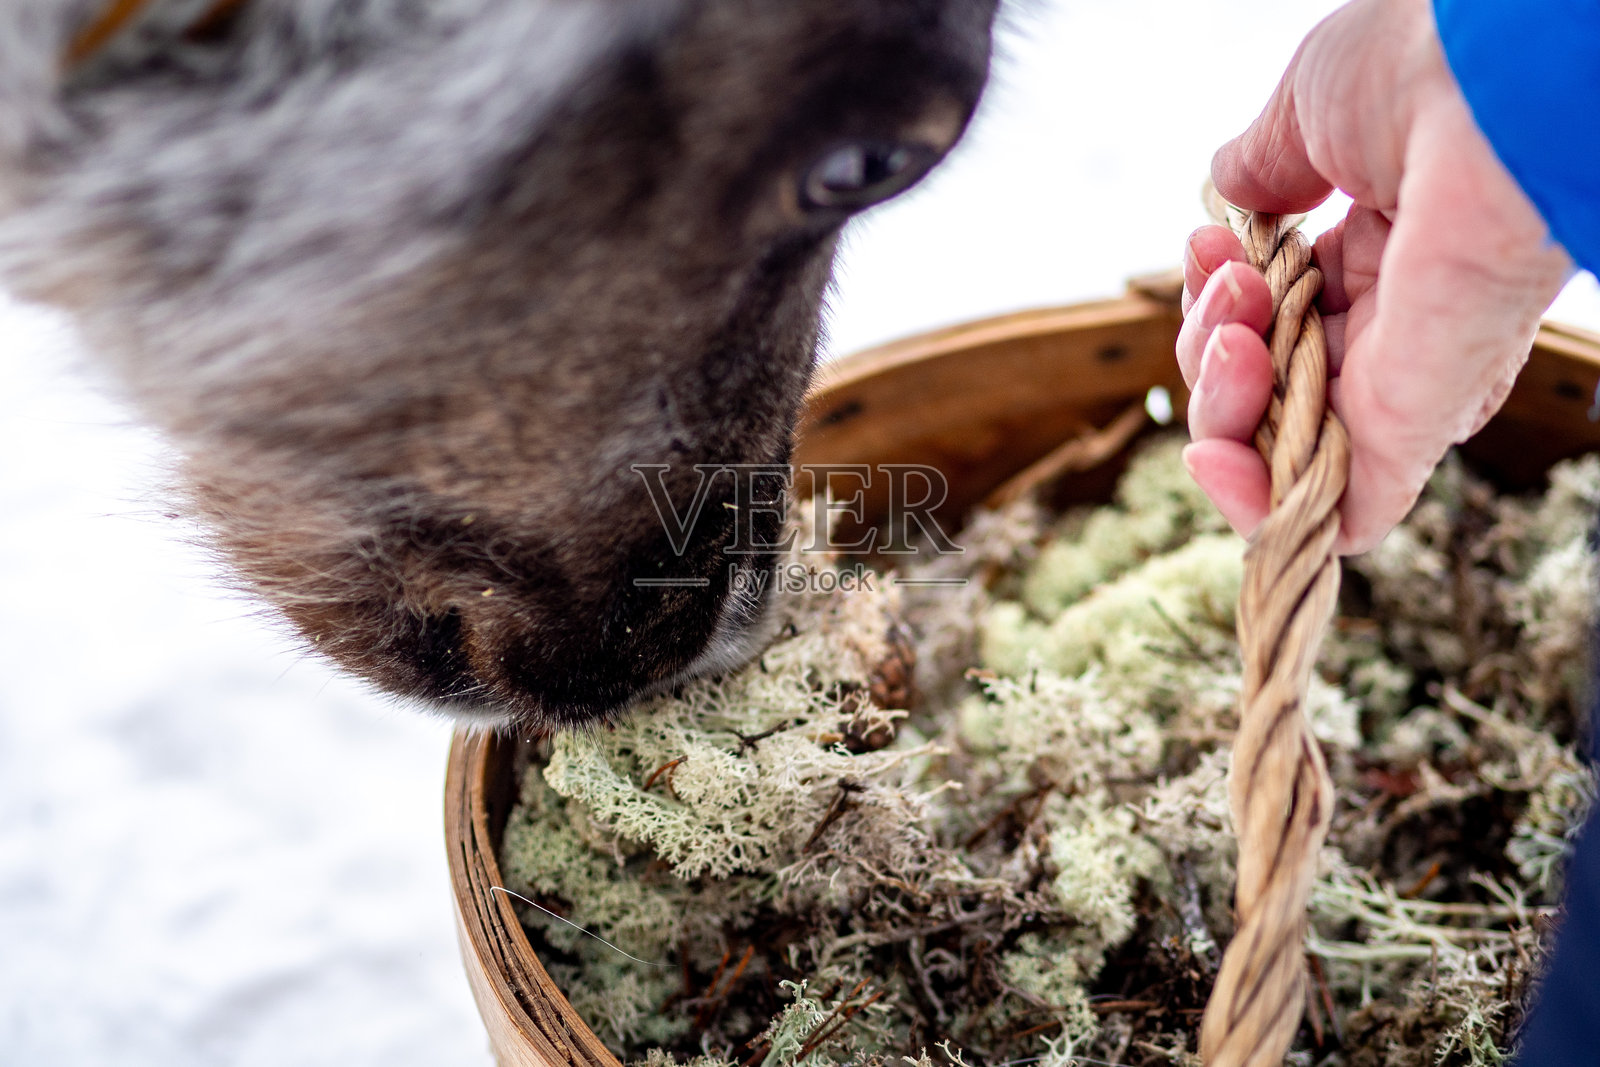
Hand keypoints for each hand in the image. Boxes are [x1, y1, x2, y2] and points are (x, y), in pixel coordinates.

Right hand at [1177, 0, 1571, 553]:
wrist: (1491, 83)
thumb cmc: (1420, 76)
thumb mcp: (1306, 116)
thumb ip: (1259, 174)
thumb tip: (1225, 205)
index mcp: (1376, 257)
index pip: (1270, 326)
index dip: (1215, 302)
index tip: (1211, 245)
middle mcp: (1393, 327)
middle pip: (1262, 393)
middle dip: (1208, 350)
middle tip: (1227, 290)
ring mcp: (1403, 382)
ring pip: (1280, 452)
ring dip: (1218, 405)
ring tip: (1233, 330)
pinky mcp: (1412, 427)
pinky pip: (1340, 514)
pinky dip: (1263, 506)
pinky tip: (1213, 457)